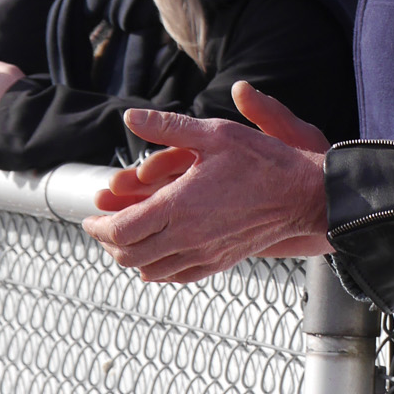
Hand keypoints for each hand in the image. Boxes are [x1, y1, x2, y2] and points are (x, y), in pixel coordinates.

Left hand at [82, 82, 331, 282]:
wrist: (302, 195)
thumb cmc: (261, 160)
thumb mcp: (214, 133)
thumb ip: (168, 127)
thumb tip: (130, 117)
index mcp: (178, 206)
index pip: (121, 230)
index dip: (99, 226)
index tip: (91, 216)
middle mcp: (186, 237)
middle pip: (128, 254)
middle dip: (108, 243)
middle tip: (103, 227)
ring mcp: (203, 254)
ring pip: (149, 270)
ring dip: (130, 257)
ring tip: (126, 239)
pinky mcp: (219, 262)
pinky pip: (175, 276)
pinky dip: (156, 270)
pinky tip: (156, 257)